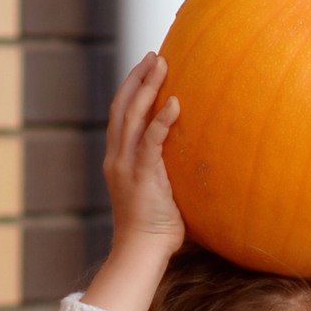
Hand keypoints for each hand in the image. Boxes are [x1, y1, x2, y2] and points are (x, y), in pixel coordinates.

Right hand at [85, 52, 186, 310]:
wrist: (140, 255)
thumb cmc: (155, 233)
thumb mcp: (159, 196)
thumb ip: (167, 175)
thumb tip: (194, 165)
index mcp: (117, 161)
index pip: (120, 116)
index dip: (131, 89)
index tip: (145, 69)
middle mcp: (117, 159)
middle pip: (121, 106)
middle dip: (137, 78)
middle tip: (154, 55)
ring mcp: (126, 167)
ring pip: (131, 116)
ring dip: (147, 88)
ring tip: (162, 64)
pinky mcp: (142, 177)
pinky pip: (150, 141)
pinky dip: (161, 120)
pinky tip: (175, 103)